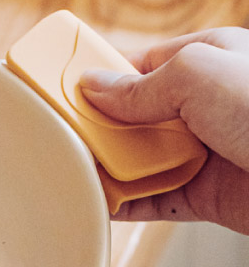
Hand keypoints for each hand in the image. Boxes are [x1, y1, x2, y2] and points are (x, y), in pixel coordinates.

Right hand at [79, 27, 248, 234]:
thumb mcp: (200, 76)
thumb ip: (141, 85)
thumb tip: (93, 87)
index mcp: (205, 62)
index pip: (136, 67)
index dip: (96, 79)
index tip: (59, 90)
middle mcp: (201, 108)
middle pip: (130, 118)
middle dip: (97, 129)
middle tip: (61, 136)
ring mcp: (201, 153)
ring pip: (137, 161)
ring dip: (105, 168)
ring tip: (71, 170)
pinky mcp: (203, 196)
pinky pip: (151, 201)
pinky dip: (122, 204)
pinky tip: (97, 201)